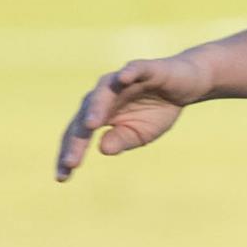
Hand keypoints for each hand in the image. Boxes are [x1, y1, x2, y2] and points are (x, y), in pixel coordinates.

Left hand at [54, 54, 213, 181]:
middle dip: (77, 140)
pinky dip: (128, 72)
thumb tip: (102, 149)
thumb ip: (121, 140)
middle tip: (71, 163)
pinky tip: (123, 78)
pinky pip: (134, 69)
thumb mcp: (140, 134)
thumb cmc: (157, 110)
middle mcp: (104, 95)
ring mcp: (122, 80)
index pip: (78, 134)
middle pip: (84, 117)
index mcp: (99, 113)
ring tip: (91, 125)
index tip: (62, 178)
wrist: (185, 85)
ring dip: (96, 107)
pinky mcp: (144, 69)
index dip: (70, 153)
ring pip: (103, 92)